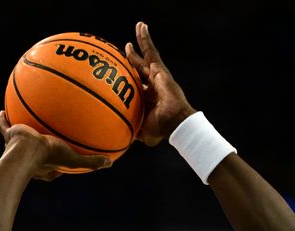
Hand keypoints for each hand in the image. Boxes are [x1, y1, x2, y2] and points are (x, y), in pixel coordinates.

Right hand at [0, 111, 111, 180]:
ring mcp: (16, 148)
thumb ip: (90, 162)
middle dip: (37, 147)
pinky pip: (5, 127)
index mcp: (42, 167)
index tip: (65, 155)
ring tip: (20, 123)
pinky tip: (3, 111)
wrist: (25, 151)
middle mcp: (28, 158)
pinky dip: (4, 120)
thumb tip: (110, 164)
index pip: (52, 167)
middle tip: (42, 140)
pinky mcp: (9, 136)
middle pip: (33, 152)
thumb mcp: (73, 159)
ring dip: (19, 133)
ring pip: (17, 139)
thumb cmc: (49, 157)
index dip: (59, 162)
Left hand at [126, 21, 196, 145]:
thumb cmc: (161, 129)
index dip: (130, 79)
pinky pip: (151, 51)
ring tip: (139, 26)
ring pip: (147, 55)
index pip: (137, 85)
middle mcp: (152, 84)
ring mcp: (157, 75)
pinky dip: (146, 39)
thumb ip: (131, 131)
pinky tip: (141, 26)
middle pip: (140, 67)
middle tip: (126, 48)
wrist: (174, 122)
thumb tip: (119, 139)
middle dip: (134, 58)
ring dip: (142, 41)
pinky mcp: (160, 69)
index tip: (122, 73)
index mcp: (148, 98)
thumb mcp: (142, 131)